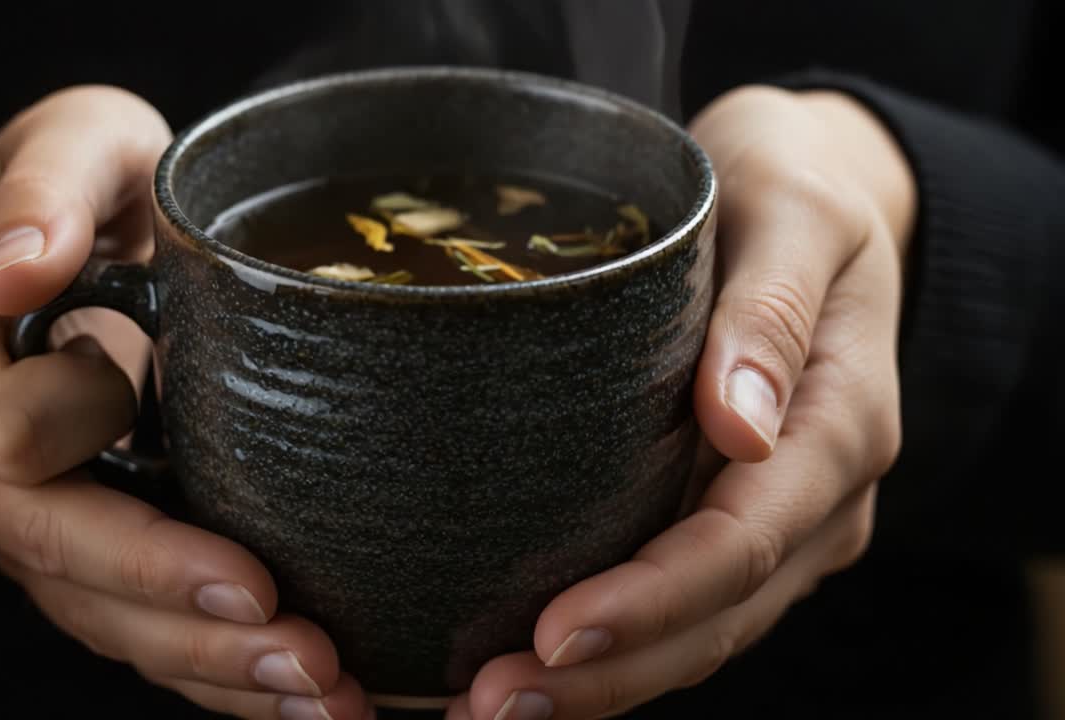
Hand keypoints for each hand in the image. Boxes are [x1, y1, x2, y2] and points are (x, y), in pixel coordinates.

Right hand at [0, 86, 370, 719]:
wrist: (115, 218)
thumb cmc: (101, 170)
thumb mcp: (81, 143)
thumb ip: (43, 194)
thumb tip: (10, 275)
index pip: (16, 456)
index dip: (120, 506)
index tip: (231, 533)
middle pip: (64, 567)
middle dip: (186, 618)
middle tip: (308, 656)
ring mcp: (30, 511)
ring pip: (104, 618)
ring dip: (214, 666)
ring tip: (324, 692)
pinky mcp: (86, 543)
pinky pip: (135, 623)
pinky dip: (211, 667)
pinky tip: (288, 693)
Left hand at [445, 86, 915, 719]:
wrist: (813, 190)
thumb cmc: (793, 188)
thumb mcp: (793, 213)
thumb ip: (770, 313)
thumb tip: (740, 420)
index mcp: (840, 425)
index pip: (742, 543)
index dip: (650, 602)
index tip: (553, 636)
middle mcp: (817, 494)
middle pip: (716, 616)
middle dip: (608, 674)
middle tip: (489, 708)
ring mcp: (781, 517)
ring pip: (701, 632)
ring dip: (603, 682)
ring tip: (490, 709)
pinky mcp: (734, 515)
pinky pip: (683, 604)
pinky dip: (616, 646)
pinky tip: (535, 663)